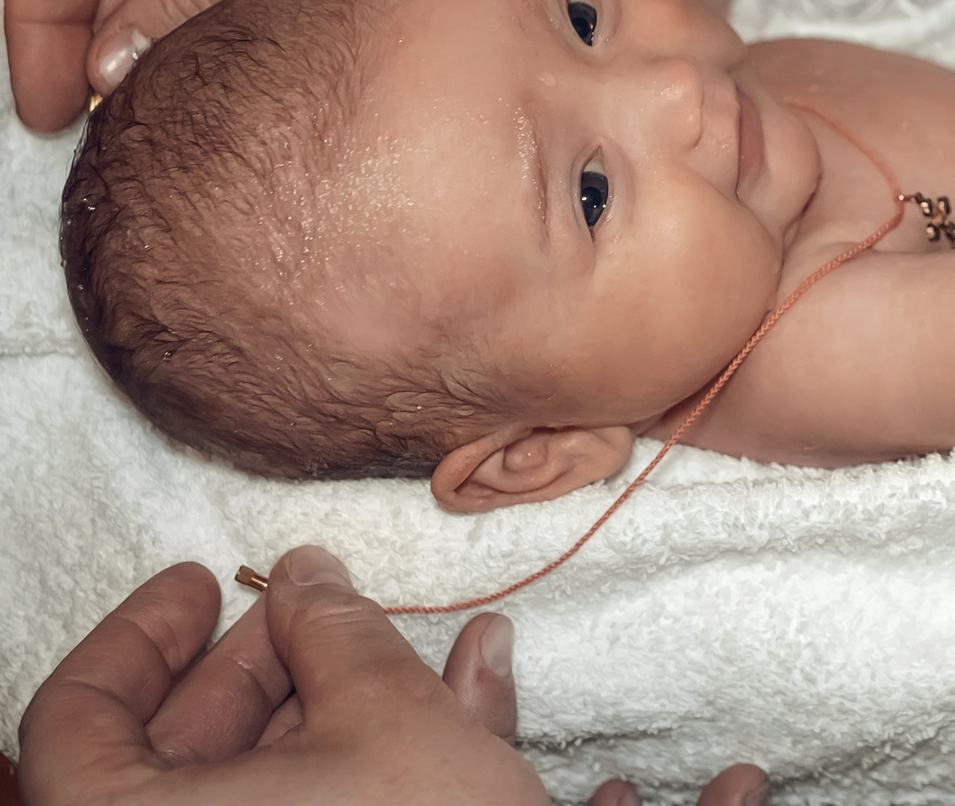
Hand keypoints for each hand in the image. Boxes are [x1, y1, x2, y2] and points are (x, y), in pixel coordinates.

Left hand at [19, 548, 538, 804]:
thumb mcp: (386, 712)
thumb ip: (336, 630)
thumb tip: (310, 580)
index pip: (77, 718)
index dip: (143, 636)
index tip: (205, 584)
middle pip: (173, 758)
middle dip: (265, 668)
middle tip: (323, 612)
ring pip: (257, 799)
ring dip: (343, 713)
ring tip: (437, 658)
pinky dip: (370, 775)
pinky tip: (469, 714)